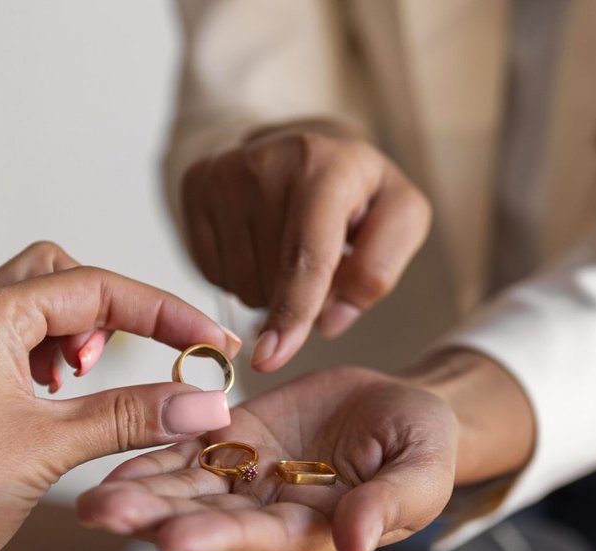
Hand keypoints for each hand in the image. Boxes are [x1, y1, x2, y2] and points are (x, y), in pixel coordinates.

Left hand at [0, 243, 240, 550]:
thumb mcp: (50, 450)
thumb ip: (131, 415)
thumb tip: (206, 402)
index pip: (95, 287)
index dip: (164, 314)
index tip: (212, 346)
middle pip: (59, 274)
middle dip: (113, 309)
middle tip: (144, 358)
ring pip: (34, 307)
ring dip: (79, 334)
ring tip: (93, 386)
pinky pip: (12, 344)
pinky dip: (50, 361)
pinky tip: (61, 404)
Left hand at [77, 367, 457, 550]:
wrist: (404, 410)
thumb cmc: (425, 448)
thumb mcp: (424, 471)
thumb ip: (391, 505)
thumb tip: (359, 544)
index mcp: (314, 532)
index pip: (260, 539)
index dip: (217, 538)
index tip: (173, 539)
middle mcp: (269, 513)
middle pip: (204, 519)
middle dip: (153, 518)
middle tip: (101, 514)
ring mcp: (247, 477)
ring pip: (184, 488)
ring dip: (138, 491)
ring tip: (89, 498)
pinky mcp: (235, 437)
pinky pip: (186, 446)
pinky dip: (150, 450)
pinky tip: (108, 454)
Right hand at [179, 119, 431, 370]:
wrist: (306, 147)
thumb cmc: (360, 192)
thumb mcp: (399, 218)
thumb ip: (379, 270)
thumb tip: (329, 320)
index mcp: (324, 167)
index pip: (303, 256)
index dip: (291, 313)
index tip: (271, 358)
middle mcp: (265, 162)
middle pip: (270, 280)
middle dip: (298, 298)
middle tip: (320, 261)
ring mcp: (222, 172)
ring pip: (239, 282)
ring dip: (269, 288)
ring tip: (288, 246)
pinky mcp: (195, 185)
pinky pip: (211, 271)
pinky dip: (240, 273)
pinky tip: (260, 242)